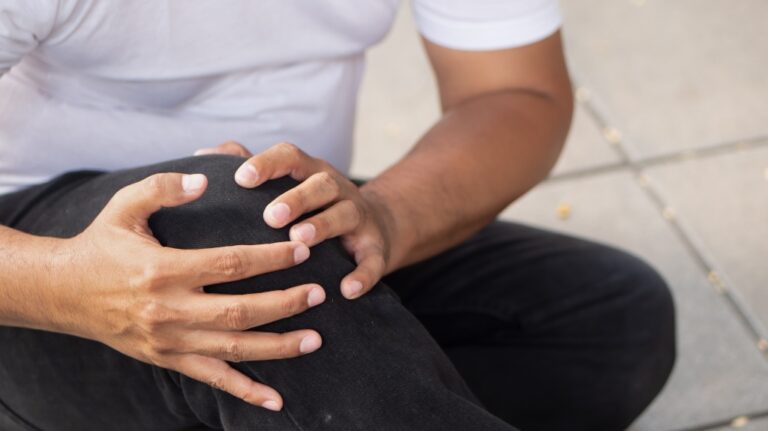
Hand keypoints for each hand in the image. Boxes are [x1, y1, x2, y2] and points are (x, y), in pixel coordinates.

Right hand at [52, 172, 325, 410]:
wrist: (62, 292)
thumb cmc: (100, 244)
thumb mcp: (123, 206)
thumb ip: (163, 187)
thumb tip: (205, 179)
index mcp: (163, 270)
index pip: (230, 265)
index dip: (269, 258)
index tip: (301, 250)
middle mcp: (169, 310)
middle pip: (240, 312)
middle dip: (285, 304)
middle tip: (319, 293)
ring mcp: (169, 341)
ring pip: (233, 350)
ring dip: (278, 346)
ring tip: (315, 339)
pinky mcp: (167, 359)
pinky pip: (212, 380)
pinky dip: (246, 391)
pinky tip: (276, 400)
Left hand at [195, 141, 393, 298]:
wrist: (374, 228)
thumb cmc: (312, 206)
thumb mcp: (285, 183)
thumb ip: (248, 167)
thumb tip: (203, 156)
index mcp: (309, 172)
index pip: (289, 156)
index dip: (267, 164)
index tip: (241, 179)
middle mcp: (336, 189)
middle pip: (319, 183)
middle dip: (296, 198)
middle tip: (270, 216)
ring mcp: (358, 217)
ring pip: (345, 214)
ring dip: (323, 225)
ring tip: (299, 240)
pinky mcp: (375, 247)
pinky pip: (373, 260)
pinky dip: (363, 274)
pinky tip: (347, 290)